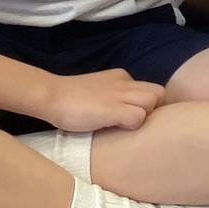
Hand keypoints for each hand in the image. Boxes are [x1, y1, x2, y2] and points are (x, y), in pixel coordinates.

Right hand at [43, 69, 166, 132]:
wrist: (50, 96)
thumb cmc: (69, 101)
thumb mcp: (98, 93)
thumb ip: (114, 98)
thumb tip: (126, 116)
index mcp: (121, 77)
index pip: (149, 89)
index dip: (147, 105)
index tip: (134, 117)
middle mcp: (124, 82)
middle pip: (158, 92)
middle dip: (152, 109)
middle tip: (134, 123)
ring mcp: (120, 94)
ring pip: (153, 101)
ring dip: (144, 116)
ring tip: (124, 126)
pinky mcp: (114, 108)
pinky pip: (139, 117)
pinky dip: (132, 126)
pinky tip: (115, 129)